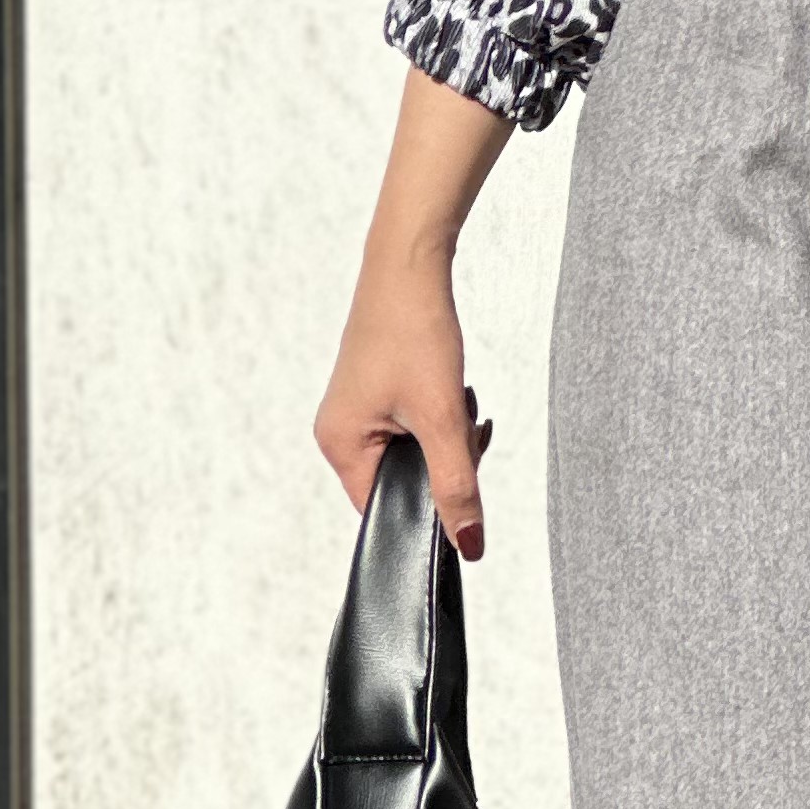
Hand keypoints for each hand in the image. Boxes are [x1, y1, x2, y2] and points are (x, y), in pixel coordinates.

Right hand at [315, 250, 496, 558]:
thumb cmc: (412, 330)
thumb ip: (457, 485)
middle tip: (462, 426)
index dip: (427, 506)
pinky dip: (443, 415)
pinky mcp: (379, 391)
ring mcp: (359, 410)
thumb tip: (469, 544)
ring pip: (417, 452)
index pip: (383, 510)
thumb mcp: (443, 417)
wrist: (411, 264)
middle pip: (405, 481)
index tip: (460, 483)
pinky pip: (417, 426)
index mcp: (340, 445)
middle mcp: (341, 432)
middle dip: (445, 462)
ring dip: (449, 435)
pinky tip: (456, 390)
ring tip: (458, 400)